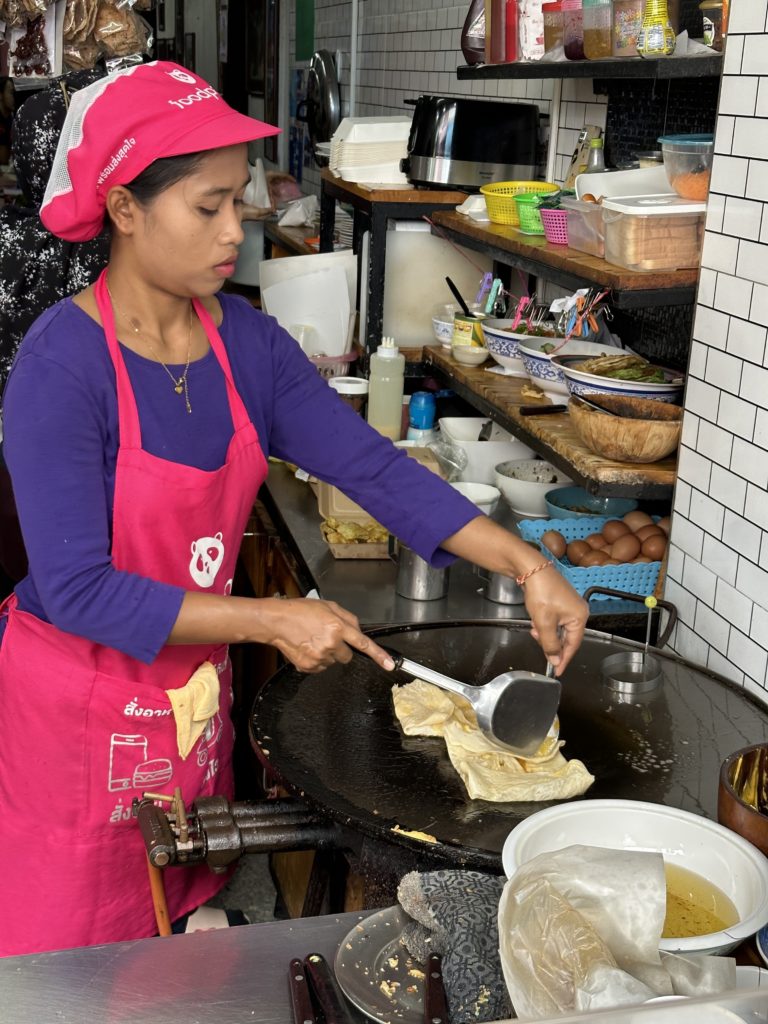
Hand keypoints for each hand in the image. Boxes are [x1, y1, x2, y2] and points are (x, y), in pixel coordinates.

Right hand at [264, 598, 394, 673]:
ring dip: (328, 654)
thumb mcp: (328, 606)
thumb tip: (358, 630)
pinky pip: (320, 667)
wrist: (276, 621)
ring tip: (313, 640)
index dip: (379, 655)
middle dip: (342, 649)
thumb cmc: (301, 611)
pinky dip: (316, 660)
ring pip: (333, 662)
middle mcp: (330, 644)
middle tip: (327, 637)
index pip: (363, 643)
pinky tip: (307, 647)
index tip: (390, 665)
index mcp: (337, 627)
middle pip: (347, 656)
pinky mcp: (309, 666)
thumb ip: (348, 618)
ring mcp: (319, 657)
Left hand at [522, 567, 587, 674]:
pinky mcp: (559, 601)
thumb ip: (550, 644)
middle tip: (537, 639)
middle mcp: (578, 611)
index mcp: (580, 616)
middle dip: (549, 641)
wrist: (530, 569)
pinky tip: (535, 620)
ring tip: (534, 627)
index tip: (557, 671)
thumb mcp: (544, 623)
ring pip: (557, 629)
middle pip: (565, 637)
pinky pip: (554, 620)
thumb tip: (556, 660)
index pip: (573, 645)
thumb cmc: (541, 592)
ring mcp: (569, 605)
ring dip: (545, 632)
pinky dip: (544, 623)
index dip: (564, 659)